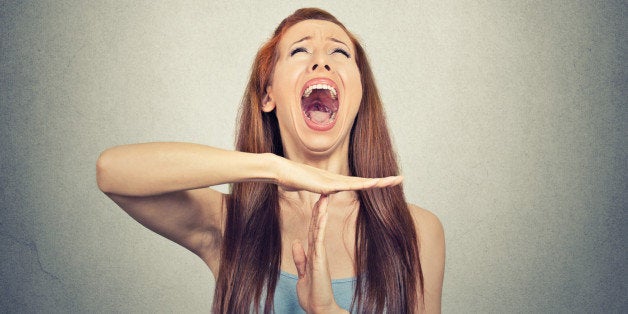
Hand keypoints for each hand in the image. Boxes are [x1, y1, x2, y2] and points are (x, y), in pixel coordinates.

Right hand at [274, 156, 402, 193]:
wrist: (279, 171)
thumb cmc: (289, 179)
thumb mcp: (306, 187)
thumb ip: (313, 189)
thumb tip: (315, 191)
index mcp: (334, 183)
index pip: (358, 184)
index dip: (373, 183)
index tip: (387, 182)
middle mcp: (336, 180)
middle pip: (364, 181)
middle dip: (383, 181)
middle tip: (401, 179)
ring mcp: (332, 181)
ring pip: (360, 182)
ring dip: (378, 182)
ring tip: (394, 181)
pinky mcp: (326, 184)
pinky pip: (347, 186)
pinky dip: (361, 184)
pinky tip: (372, 184)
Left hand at [292, 195, 348, 313]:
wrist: (319, 309)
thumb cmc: (313, 295)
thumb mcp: (302, 274)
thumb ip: (300, 258)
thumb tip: (296, 243)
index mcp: (313, 254)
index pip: (313, 230)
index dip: (314, 216)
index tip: (317, 202)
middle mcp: (318, 252)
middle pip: (317, 226)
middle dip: (319, 210)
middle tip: (323, 192)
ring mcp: (320, 255)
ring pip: (320, 229)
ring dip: (321, 213)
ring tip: (324, 198)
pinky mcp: (320, 260)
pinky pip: (319, 239)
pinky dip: (321, 226)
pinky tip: (322, 215)